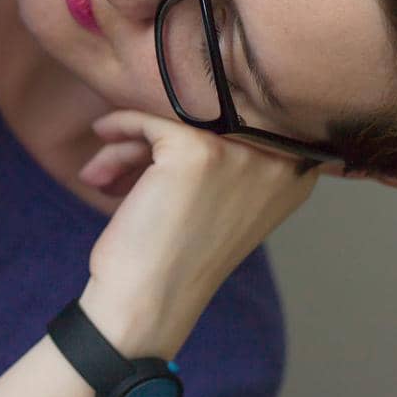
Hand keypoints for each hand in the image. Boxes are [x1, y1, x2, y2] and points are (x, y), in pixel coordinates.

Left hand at [77, 110, 318, 356]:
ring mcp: (241, 154)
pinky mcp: (197, 151)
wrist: (147, 303)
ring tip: (101, 177)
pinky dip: (119, 131)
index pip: (237, 124)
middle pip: (205, 118)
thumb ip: (225, 154)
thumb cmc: (173, 258)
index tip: (146, 161)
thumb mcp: (220, 200)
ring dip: (129, 146)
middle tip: (114, 172)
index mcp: (296, 174)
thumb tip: (183, 93)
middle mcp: (281, 161)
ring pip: (172, 119)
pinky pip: (148, 120)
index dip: (185, 136)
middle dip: (151, 141)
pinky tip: (99, 156)